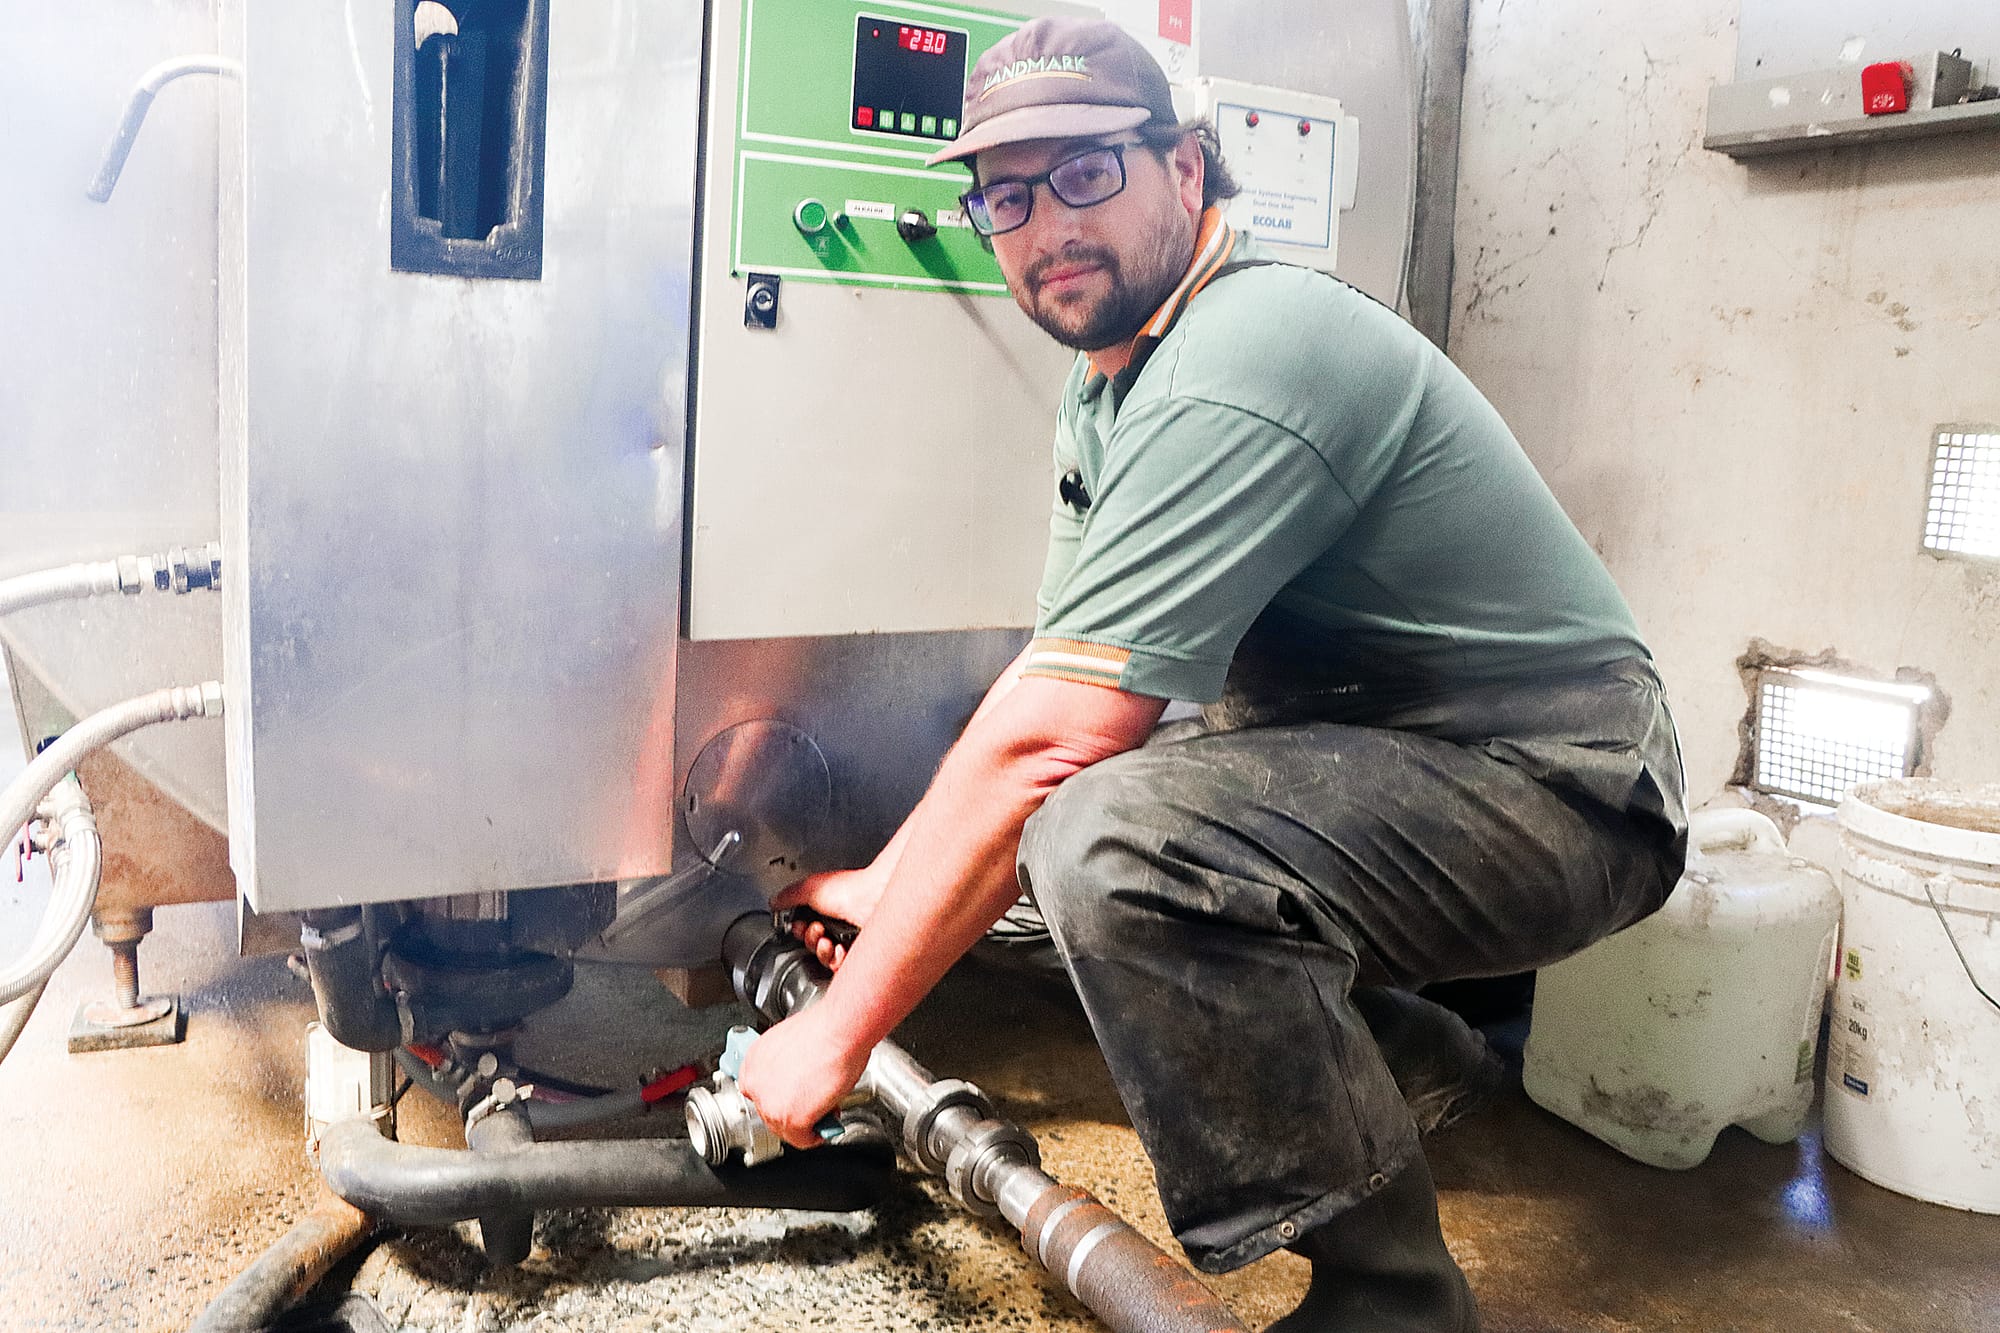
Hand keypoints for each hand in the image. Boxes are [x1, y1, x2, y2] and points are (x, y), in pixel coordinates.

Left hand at [736, 1004, 871, 1149]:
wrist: (839, 1030)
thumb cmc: (825, 1030)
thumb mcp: (792, 1044)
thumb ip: (785, 1067)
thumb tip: (795, 1081)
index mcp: (753, 1061)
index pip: (758, 1091)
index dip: (781, 1096)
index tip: (793, 1098)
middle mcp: (755, 1083)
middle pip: (770, 1112)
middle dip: (794, 1110)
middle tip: (813, 1104)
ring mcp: (771, 1104)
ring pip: (784, 1128)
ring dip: (805, 1123)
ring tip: (823, 1110)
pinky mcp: (791, 1119)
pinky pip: (802, 1140)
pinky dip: (815, 1136)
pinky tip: (826, 1123)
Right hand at [773, 866, 886, 970]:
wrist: (875, 900)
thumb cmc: (852, 889)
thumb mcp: (810, 888)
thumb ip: (790, 896)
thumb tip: (774, 902)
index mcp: (830, 908)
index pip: (807, 928)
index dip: (800, 931)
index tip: (799, 927)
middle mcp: (841, 925)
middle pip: (816, 946)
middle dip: (810, 942)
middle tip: (816, 931)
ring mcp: (852, 940)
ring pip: (828, 959)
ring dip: (822, 952)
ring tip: (828, 941)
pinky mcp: (862, 954)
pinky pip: (843, 969)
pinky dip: (837, 962)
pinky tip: (840, 950)